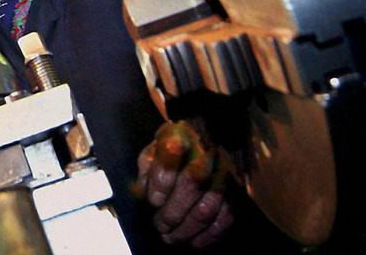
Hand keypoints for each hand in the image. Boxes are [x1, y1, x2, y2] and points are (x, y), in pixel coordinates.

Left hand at [135, 121, 233, 247]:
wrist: (203, 140)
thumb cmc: (169, 150)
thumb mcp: (152, 152)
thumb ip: (146, 170)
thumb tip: (143, 194)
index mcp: (180, 136)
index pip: (171, 153)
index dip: (162, 180)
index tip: (154, 201)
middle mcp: (205, 152)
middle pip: (192, 183)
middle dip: (172, 212)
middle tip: (159, 226)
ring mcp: (223, 173)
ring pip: (207, 206)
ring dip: (186, 228)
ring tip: (170, 237)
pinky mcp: (235, 192)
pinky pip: (225, 219)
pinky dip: (207, 235)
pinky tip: (193, 241)